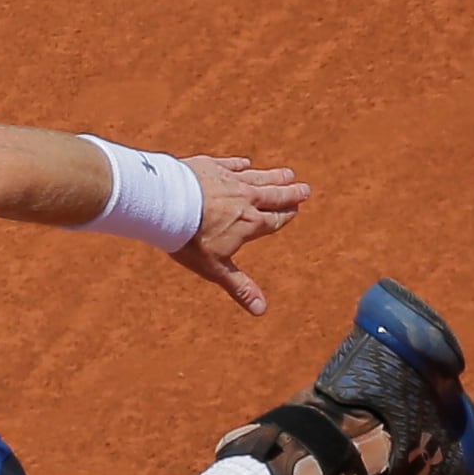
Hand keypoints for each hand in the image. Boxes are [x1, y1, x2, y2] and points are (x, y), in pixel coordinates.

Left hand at [172, 155, 310, 315]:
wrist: (168, 205)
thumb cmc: (190, 239)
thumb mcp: (215, 269)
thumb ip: (239, 287)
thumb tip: (261, 311)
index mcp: (250, 223)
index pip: (274, 220)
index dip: (286, 216)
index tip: (297, 209)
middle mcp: (246, 198)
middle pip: (274, 195)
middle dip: (290, 193)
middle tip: (305, 189)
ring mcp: (230, 180)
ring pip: (259, 177)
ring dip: (275, 176)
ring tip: (288, 174)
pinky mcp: (212, 166)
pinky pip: (232, 164)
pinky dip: (241, 165)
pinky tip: (246, 163)